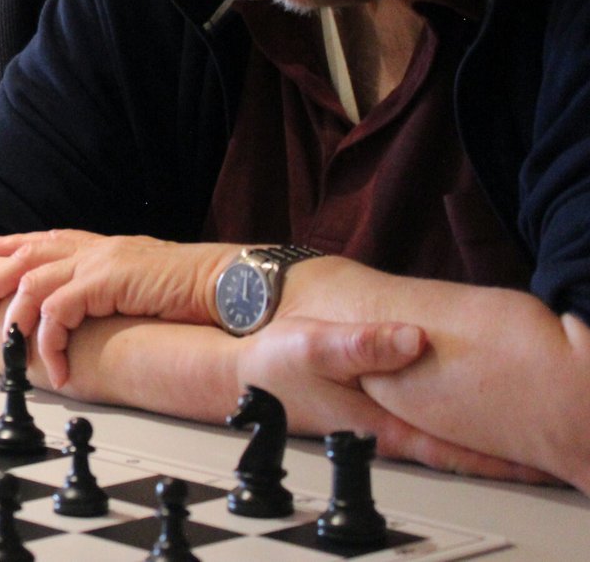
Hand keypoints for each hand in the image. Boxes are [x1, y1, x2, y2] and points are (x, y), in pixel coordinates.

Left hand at [0, 230, 232, 384]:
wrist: (227, 284)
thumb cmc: (197, 290)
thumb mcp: (148, 284)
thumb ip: (120, 287)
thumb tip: (104, 308)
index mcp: (106, 247)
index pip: (49, 239)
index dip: (16, 244)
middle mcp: (97, 249)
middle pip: (26, 257)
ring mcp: (99, 262)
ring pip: (32, 286)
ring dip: (16, 322)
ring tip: (10, 352)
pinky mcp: (104, 282)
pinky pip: (58, 314)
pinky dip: (50, 344)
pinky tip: (57, 369)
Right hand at [238, 317, 555, 483]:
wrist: (238, 373)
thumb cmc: (273, 365)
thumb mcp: (313, 345)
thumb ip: (363, 344)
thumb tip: (414, 340)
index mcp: (381, 426)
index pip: (457, 449)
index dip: (504, 455)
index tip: (548, 455)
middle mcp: (389, 433)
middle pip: (462, 449)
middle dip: (510, 451)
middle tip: (558, 442)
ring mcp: (385, 426)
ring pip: (450, 437)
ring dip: (489, 437)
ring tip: (534, 430)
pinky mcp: (379, 412)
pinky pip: (433, 422)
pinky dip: (464, 421)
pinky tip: (479, 408)